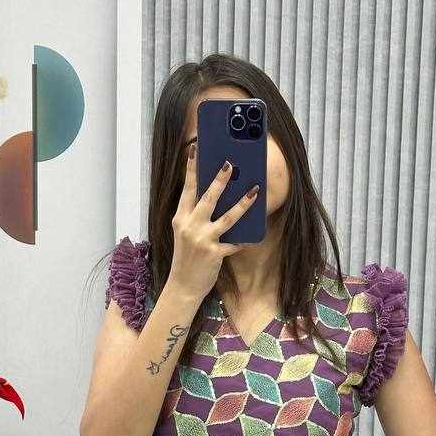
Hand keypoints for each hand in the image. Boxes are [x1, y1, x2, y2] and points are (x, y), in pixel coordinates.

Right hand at [168, 142, 259, 303]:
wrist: (182, 285)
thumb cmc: (186, 257)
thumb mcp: (184, 233)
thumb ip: (195, 216)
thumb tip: (214, 198)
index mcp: (180, 218)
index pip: (186, 189)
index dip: (190, 169)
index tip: (194, 150)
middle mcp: (190, 226)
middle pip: (207, 198)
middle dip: (219, 180)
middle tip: (230, 164)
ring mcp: (202, 240)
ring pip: (227, 217)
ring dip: (242, 203)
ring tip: (255, 191)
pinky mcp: (214, 253)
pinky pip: (234, 243)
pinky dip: (244, 239)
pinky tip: (254, 235)